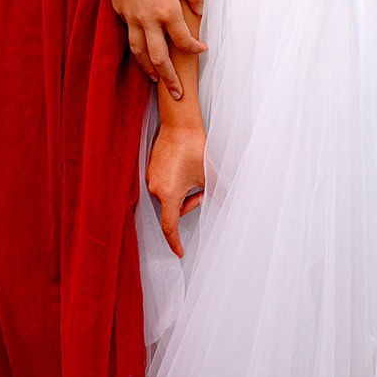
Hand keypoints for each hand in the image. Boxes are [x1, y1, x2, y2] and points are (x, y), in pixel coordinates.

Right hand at [98, 0, 204, 97]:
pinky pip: (131, 39)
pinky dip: (138, 52)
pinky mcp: (121, 15)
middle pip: (159, 58)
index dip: (195, 48)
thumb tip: (200, 7)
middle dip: (169, 79)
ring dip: (149, 70)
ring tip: (156, 81)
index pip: (183, 40)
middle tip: (177, 94)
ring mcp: (132, 19)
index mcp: (167, 10)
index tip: (202, 49)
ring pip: (140, 54)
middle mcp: (149, 20)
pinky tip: (142, 55)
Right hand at [146, 121, 206, 256]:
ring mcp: (151, 177)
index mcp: (169, 194)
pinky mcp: (151, 168)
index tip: (179, 252)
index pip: (170, 226)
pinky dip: (175, 184)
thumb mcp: (208, 176)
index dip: (175, 241)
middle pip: (172, 210)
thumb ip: (215, 194)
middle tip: (202, 190)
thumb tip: (225, 204)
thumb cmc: (193, 148)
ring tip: (194, 176)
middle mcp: (156, 188)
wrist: (180, 125)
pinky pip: (163, 185)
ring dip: (182, 194)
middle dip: (189, 204)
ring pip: (168, 197)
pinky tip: (184, 169)